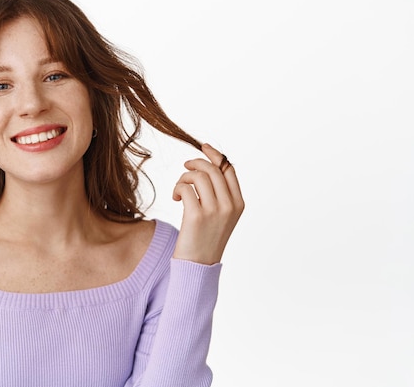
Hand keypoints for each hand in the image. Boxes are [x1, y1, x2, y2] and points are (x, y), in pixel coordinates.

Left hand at [172, 143, 244, 263]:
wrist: (198, 265)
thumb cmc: (205, 238)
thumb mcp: (221, 216)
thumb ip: (220, 193)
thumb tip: (207, 166)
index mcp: (238, 203)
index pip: (229, 169)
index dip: (215, 155)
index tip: (203, 147)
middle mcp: (229, 205)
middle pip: (213, 169)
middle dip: (196, 163)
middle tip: (185, 168)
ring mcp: (214, 211)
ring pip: (199, 175)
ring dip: (184, 177)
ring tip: (179, 189)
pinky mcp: (197, 216)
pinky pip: (185, 188)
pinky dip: (177, 188)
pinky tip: (175, 198)